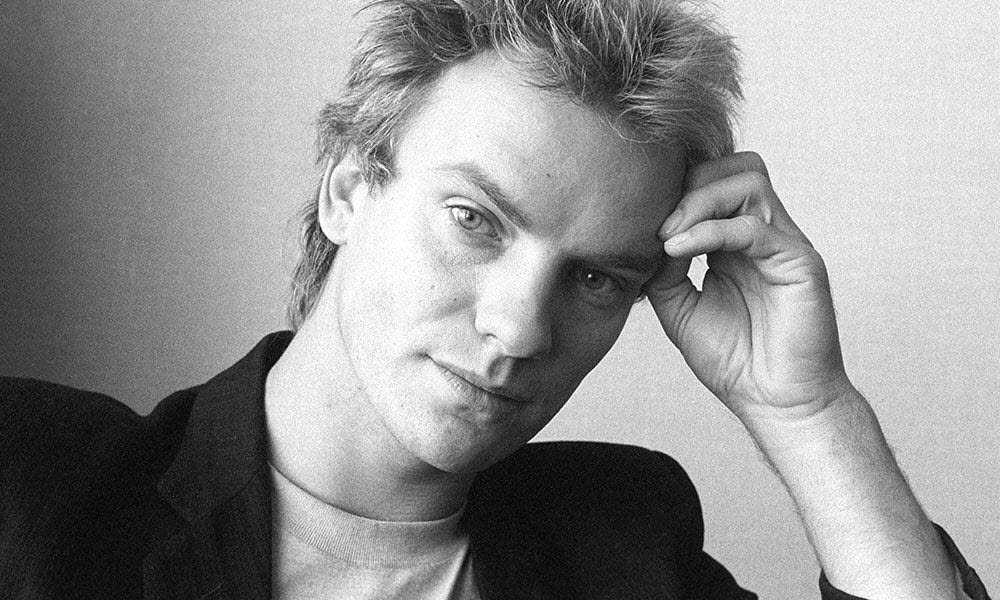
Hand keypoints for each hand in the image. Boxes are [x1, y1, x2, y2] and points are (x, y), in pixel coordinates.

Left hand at [645, 152, 853, 424]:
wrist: (775, 402)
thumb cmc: (733, 360)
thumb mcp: (679, 308)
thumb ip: (664, 268)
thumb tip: (653, 233)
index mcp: (736, 241)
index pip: (715, 181)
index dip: (678, 189)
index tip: (643, 219)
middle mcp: (764, 233)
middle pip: (736, 166)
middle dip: (690, 184)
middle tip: (658, 225)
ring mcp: (784, 243)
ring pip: (749, 182)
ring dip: (699, 201)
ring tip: (669, 238)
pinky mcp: (799, 262)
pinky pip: (754, 226)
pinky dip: (711, 231)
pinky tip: (680, 251)